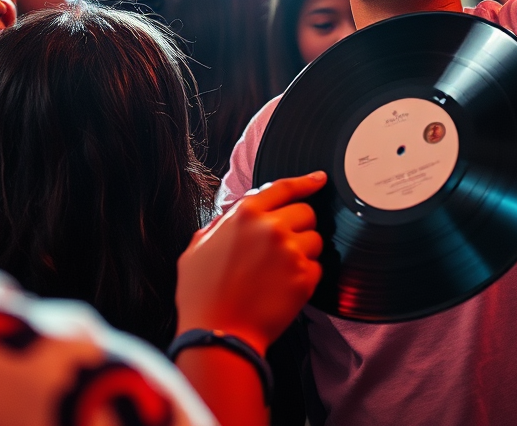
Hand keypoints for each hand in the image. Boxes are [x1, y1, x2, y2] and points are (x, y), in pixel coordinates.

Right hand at [175, 173, 325, 353]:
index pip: (284, 187)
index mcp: (245, 214)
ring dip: (303, 253)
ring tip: (278, 273)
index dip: (305, 182)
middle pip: (306, 212)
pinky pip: (317, 267)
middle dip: (298, 227)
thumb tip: (230, 218)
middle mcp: (271, 227)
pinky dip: (305, 277)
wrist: (218, 336)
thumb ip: (219, 226)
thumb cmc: (203, 296)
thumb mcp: (197, 249)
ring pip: (315, 239)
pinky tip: (283, 289)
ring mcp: (290, 251)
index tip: (319, 179)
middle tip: (281, 249)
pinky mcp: (304, 277)